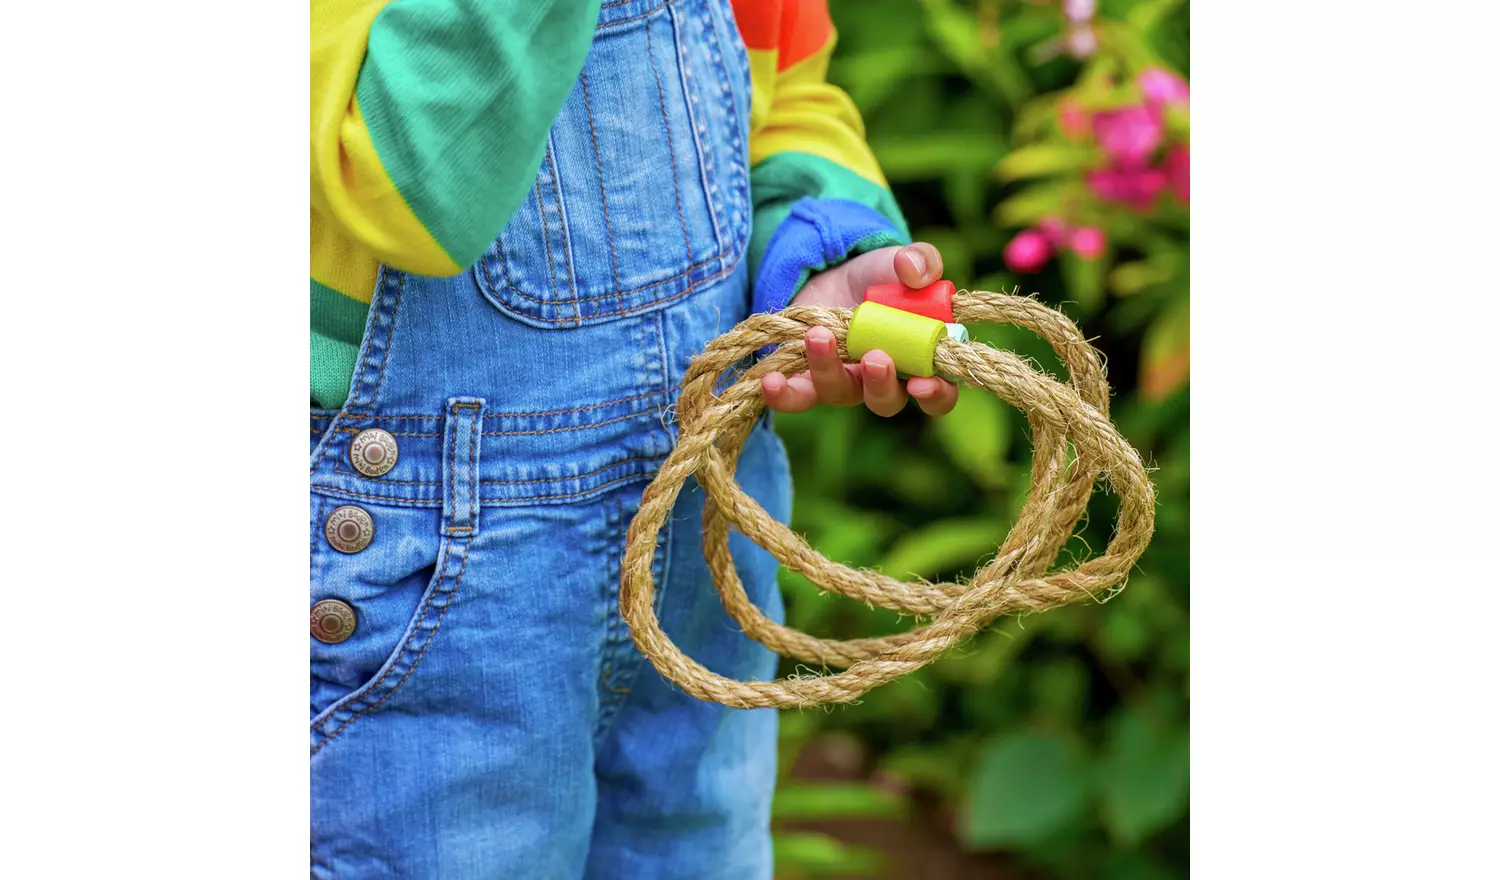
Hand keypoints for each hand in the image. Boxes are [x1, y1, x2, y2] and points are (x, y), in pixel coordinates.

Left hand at [761, 242, 958, 416]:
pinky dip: (784, 395)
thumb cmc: (878, 276)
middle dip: (881, 385)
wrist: (832, 274)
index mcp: (919, 360)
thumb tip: (916, 271)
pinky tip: (770, 380)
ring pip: (840, 394)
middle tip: (874, 358)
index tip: (923, 383)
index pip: (938, 393)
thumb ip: (920, 260)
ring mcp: (845, 383)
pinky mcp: (808, 380)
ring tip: (818, 335)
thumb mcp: (900, 261)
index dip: (935, 395)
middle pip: (886, 402)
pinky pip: (797, 398)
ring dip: (828, 370)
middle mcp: (884, 381)